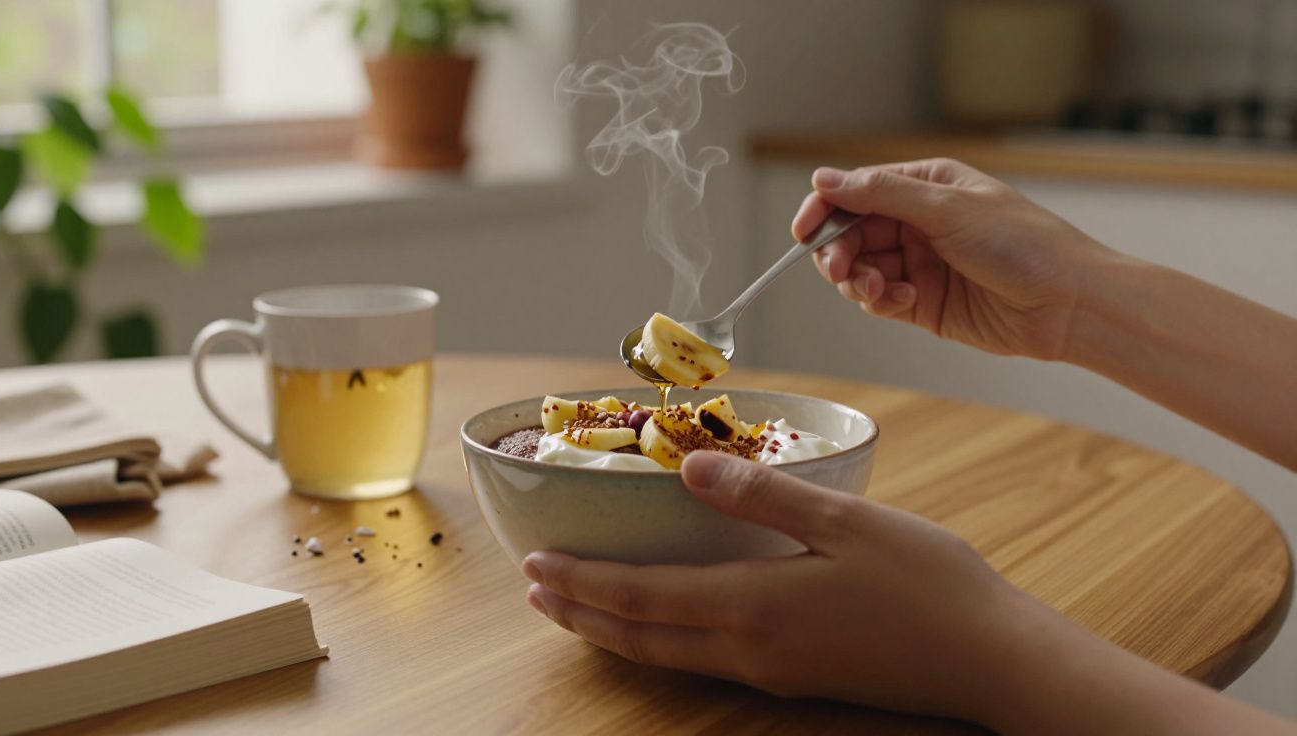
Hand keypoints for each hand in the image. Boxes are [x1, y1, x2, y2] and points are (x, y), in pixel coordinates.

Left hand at [521, 451, 1032, 723]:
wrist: (990, 660)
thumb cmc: (929, 584)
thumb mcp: (849, 522)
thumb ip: (763, 495)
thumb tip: (688, 465)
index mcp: (753, 605)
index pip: (640, 596)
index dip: (581, 582)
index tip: (533, 566)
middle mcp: (749, 647)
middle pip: (639, 636)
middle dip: (579, 614)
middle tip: (533, 591)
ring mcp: (772, 668)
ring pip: (667, 654)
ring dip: (613, 630)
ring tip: (576, 609)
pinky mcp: (796, 674)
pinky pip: (702, 660)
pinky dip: (659, 640)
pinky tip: (662, 622)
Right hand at [793, 158, 1113, 360]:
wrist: (1068, 304)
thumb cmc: (1024, 245)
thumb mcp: (947, 209)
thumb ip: (880, 194)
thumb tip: (824, 178)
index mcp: (926, 186)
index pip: (856, 191)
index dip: (824, 209)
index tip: (803, 231)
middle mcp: (918, 222)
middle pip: (850, 233)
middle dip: (839, 252)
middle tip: (843, 269)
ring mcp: (920, 263)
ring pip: (860, 269)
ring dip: (858, 280)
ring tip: (879, 289)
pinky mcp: (923, 303)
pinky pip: (879, 299)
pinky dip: (880, 301)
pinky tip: (902, 301)